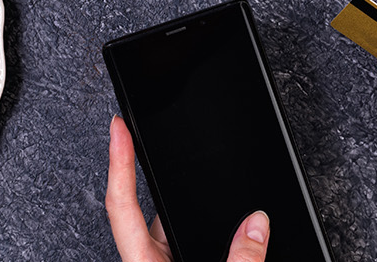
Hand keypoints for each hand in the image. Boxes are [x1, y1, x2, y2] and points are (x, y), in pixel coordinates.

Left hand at [106, 116, 271, 261]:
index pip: (122, 204)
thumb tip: (257, 225)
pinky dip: (196, 222)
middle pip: (143, 208)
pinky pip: (182, 237)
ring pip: (167, 223)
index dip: (119, 162)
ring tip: (201, 172)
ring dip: (182, 204)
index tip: (119, 128)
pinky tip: (218, 218)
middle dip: (147, 171)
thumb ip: (240, 259)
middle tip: (145, 133)